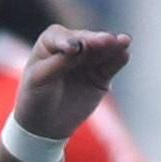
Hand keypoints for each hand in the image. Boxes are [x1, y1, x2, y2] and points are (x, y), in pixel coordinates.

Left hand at [9, 26, 131, 141]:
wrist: (45, 124)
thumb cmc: (36, 96)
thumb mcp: (40, 79)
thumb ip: (59, 62)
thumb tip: (80, 47)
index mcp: (51, 41)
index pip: (62, 37)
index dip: (69, 41)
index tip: (76, 48)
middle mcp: (73, 46)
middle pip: (86, 40)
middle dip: (97, 40)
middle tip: (108, 40)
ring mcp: (89, 59)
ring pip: (102, 50)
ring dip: (113, 45)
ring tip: (124, 41)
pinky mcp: (101, 75)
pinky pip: (111, 66)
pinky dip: (118, 59)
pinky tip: (124, 54)